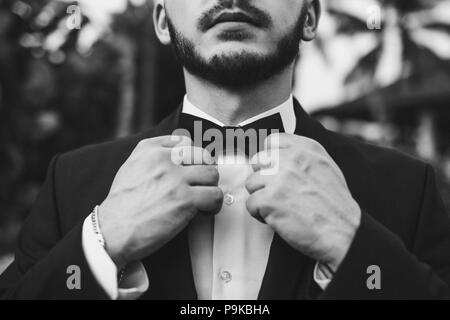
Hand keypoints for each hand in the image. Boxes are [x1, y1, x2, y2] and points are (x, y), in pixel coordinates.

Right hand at [99, 135, 222, 268]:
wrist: (113, 231)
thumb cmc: (121, 206)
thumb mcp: (131, 168)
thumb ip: (152, 157)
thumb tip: (177, 156)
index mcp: (149, 149)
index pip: (185, 141)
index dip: (192, 158)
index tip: (191, 170)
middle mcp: (164, 159)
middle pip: (203, 156)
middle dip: (204, 171)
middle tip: (200, 185)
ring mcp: (176, 178)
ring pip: (212, 174)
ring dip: (210, 188)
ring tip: (202, 199)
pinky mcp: (185, 199)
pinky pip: (214, 195)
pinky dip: (213, 205)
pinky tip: (204, 211)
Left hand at [245, 133, 360, 270]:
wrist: (343, 232)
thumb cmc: (335, 205)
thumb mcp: (325, 167)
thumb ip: (302, 156)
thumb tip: (278, 153)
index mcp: (306, 148)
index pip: (272, 142)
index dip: (271, 159)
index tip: (275, 172)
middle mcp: (291, 159)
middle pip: (257, 161)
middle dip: (264, 179)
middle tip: (278, 194)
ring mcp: (279, 178)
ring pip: (251, 183)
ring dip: (261, 197)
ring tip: (279, 207)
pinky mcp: (269, 199)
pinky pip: (250, 203)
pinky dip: (260, 214)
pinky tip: (276, 218)